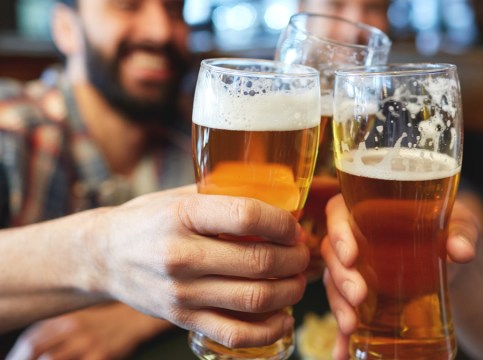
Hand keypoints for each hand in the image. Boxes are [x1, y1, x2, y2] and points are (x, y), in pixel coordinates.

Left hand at [7, 303, 170, 359]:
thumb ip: (54, 328)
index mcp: (66, 318)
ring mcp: (89, 343)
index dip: (18, 354)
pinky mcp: (103, 355)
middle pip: (38, 349)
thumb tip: (26, 348)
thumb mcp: (78, 318)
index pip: (31, 338)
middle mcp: (75, 328)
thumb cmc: (103, 322)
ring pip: (53, 359)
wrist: (135, 321)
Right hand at [90, 186, 308, 348]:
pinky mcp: (182, 320)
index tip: (295, 226)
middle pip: (259, 260)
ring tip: (298, 280)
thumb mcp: (179, 196)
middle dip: (294, 258)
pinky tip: (284, 318)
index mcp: (183, 216)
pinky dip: (269, 330)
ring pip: (255, 298)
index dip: (282, 222)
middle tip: (303, 254)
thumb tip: (279, 196)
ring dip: (290, 291)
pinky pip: (235, 333)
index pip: (247, 216)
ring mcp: (182, 293)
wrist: (101, 257)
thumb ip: (222, 195)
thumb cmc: (148, 221)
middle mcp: (181, 256)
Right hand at [321, 195, 479, 358]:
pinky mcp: (363, 298)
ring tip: (351, 325)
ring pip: (333, 284)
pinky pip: (346, 312)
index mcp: (372, 210)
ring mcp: (358, 270)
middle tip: (359, 296)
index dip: (338, 231)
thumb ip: (463, 234)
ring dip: (338, 305)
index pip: (339, 211)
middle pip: (333, 252)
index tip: (351, 255)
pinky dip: (341, 335)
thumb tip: (461, 251)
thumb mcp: (463, 226)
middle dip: (340, 277)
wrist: (462, 268)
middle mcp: (357, 238)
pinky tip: (342, 352)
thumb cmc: (455, 233)